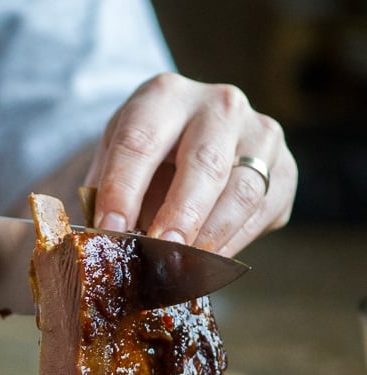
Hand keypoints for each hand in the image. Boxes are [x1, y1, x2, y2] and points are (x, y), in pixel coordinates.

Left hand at [86, 73, 297, 256]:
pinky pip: (262, 214)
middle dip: (181, 215)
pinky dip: (234, 246)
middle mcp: (219, 106)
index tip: (110, 231)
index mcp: (164, 97)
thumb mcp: (115, 162)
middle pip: (204, 163)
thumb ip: (105, 198)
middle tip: (160, 254)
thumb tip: (95, 248)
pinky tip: (208, 267)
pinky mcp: (284, 170)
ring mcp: (260, 135)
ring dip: (212, 239)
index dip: (123, 189)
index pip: (140, 141)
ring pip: (243, 192)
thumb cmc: (147, 159)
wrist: (193, 142)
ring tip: (183, 272)